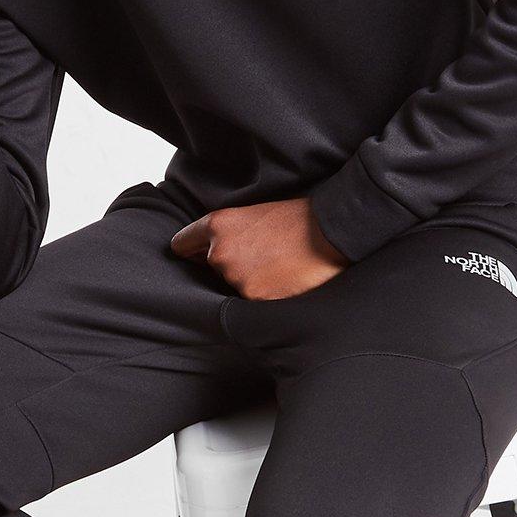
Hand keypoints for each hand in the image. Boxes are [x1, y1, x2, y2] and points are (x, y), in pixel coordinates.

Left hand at [170, 196, 350, 299]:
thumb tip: (211, 252)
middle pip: (212, 268)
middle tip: (262, 257)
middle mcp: (220, 252)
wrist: (333, 232)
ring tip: (279, 267)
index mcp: (218, 225)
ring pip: (234, 286)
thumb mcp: (255, 214)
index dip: (191, 251)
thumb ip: (229, 233)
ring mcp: (236, 278)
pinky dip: (266, 295)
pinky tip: (285, 281)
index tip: (195, 256)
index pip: (183, 244)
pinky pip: (253, 302)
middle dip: (231, 266)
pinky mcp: (255, 298)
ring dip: (251, 282)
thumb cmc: (300, 219)